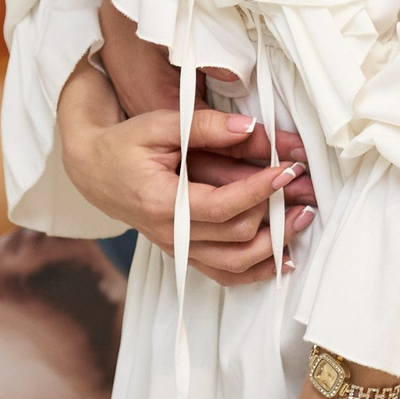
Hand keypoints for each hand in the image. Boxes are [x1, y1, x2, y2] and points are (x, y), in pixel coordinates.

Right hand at [56, 58, 306, 280]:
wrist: (94, 171)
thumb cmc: (125, 144)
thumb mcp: (159, 124)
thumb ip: (205, 126)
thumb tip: (250, 128)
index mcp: (161, 202)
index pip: (222, 206)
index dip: (259, 190)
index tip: (287, 170)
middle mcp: (170, 234)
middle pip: (236, 236)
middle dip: (277, 213)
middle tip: (305, 188)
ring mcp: (177, 249)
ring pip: (234, 264)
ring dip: (275, 245)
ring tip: (302, 218)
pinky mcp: (184, 253)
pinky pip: (223, 274)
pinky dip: (257, 271)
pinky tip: (284, 258)